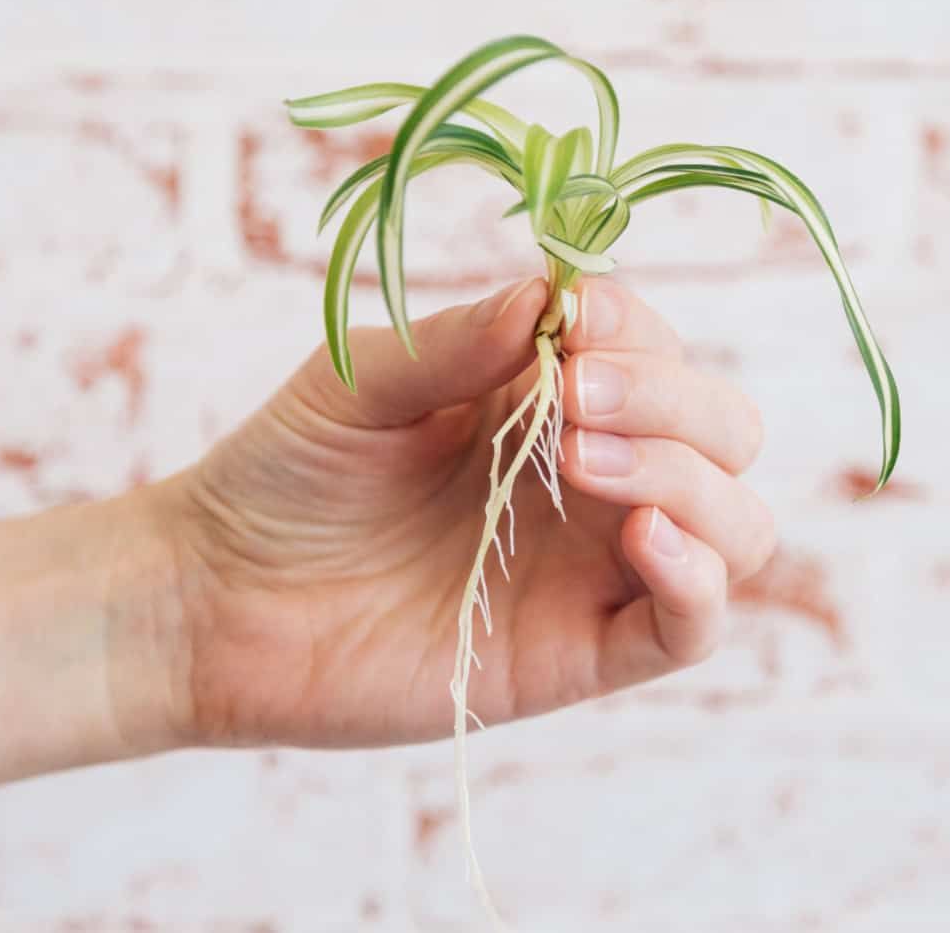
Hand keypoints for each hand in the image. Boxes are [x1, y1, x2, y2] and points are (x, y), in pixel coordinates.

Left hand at [149, 276, 775, 747]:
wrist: (215, 599)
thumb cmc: (286, 475)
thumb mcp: (360, 382)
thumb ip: (461, 341)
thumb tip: (555, 297)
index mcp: (551, 400)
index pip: (656, 349)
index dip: (636, 329)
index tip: (572, 323)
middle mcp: (593, 480)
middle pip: (723, 431)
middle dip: (672, 400)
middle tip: (573, 400)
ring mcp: (594, 568)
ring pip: (734, 523)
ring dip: (688, 478)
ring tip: (581, 464)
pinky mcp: (579, 652)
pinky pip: (691, 626)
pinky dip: (699, 577)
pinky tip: (643, 536)